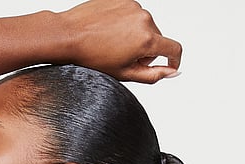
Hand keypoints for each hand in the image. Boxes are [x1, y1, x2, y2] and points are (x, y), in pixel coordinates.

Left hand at [60, 0, 181, 83]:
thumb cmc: (93, 56)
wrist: (70, 35)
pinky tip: (109, 32)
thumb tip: (173, 72)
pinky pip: (132, 16)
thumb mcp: (126, 73)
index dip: (174, 61)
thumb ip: (154, 75)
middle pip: (157, 39)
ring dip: (136, 37)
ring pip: (145, 27)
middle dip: (146, 51)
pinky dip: (126, 25)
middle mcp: (144, 19)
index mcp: (147, 39)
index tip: (169, 66)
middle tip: (125, 58)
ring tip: (114, 45)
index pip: (174, 49)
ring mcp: (134, 7)